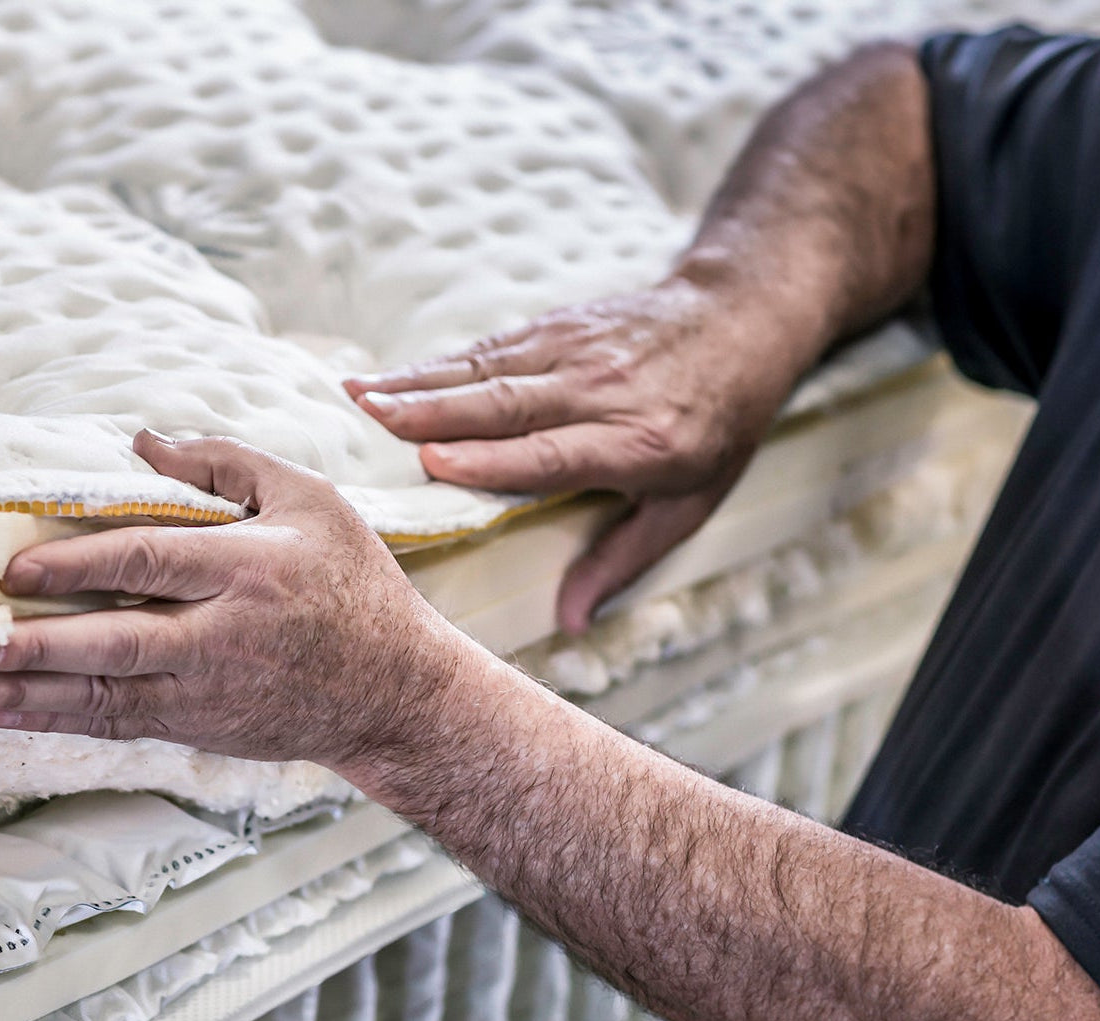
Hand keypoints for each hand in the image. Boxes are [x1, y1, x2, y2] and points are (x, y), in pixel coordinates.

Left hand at [0, 431, 466, 768]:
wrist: (397, 691)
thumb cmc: (356, 585)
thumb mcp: (312, 501)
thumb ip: (227, 463)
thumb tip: (143, 440)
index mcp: (251, 570)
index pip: (148, 562)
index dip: (77, 564)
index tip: (17, 566)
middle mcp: (226, 637)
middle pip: (114, 642)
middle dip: (35, 644)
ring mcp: (212, 691)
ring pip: (107, 696)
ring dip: (30, 694)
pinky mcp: (204, 726)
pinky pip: (122, 726)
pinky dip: (62, 722)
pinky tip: (11, 716)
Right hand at [344, 274, 803, 632]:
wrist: (740, 319)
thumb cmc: (717, 427)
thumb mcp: (690, 504)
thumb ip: (623, 560)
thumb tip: (570, 622)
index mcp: (640, 444)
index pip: (554, 452)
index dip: (492, 459)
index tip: (432, 463)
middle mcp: (604, 392)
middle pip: (508, 402)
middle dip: (432, 411)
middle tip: (368, 421)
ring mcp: (580, 350)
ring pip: (489, 368)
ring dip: (420, 382)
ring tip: (360, 395)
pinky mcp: (561, 325)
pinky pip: (493, 347)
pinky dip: (440, 362)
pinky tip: (398, 374)